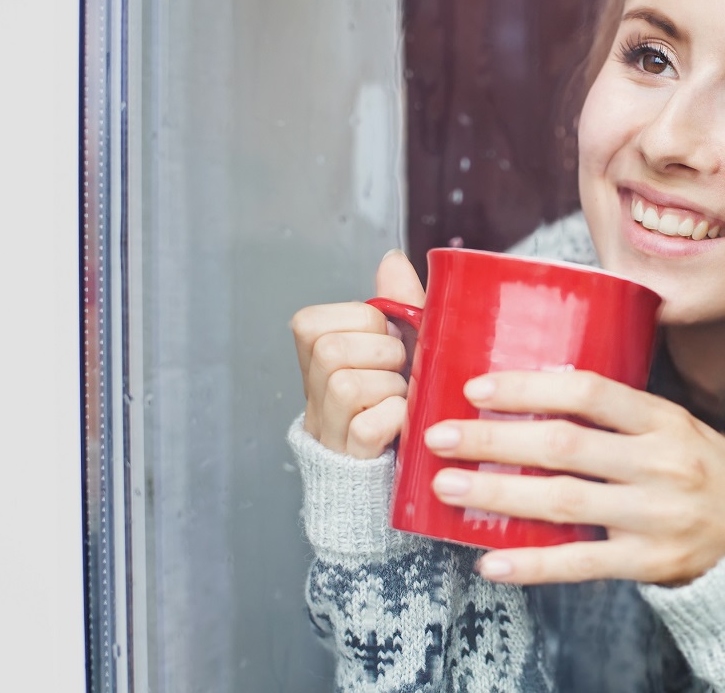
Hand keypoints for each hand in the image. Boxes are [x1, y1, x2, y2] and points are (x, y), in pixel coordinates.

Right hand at [290, 250, 423, 458]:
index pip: (312, 322)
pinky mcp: (351, 460)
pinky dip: (397, 419)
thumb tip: (391, 260)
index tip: (384, 339)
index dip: (362, 323)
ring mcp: (328, 430)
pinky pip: (367, 428)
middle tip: (400, 369)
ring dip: (391, 387)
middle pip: (329, 350)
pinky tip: (407, 421)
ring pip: (345, 386)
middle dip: (381, 352)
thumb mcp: (404, 345)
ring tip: (405, 396)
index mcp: (317, 360)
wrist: (412, 463)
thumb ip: (397, 302)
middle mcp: (312, 395)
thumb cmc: (405, 397)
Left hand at [422, 370, 724, 585]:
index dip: (528, 388)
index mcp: (663, 419)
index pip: (589, 392)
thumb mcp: (674, 424)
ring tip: (447, 486)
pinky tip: (491, 561)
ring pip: (564, 502)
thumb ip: (617, 412)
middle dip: (494, 439)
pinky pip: (582, 565)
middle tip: (439, 435)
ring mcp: (655, 516)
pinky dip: (533, 565)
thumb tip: (534, 390)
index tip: (476, 388)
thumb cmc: (704, 467)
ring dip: (499, 493)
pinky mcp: (649, 563)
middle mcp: (660, 463)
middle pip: (564, 446)